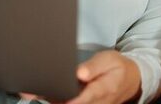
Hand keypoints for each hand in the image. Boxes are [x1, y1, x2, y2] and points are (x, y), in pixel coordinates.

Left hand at [17, 50, 140, 103]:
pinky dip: (55, 99)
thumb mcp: (109, 60)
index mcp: (103, 89)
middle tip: (29, 92)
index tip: (53, 94)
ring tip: (29, 92)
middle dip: (52, 98)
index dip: (68, 99)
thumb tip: (79, 74)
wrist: (131, 80)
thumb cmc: (118, 67)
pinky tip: (40, 92)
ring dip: (51, 99)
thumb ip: (94, 67)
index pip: (83, 98)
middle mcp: (96, 103)